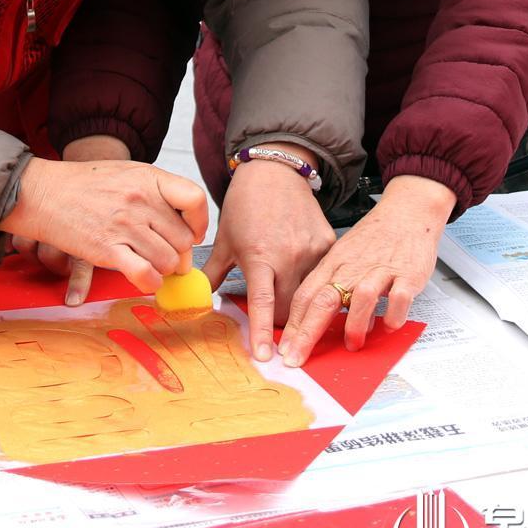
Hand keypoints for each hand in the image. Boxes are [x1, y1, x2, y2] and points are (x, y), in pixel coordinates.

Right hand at [2, 151, 207, 294]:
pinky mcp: (107, 250)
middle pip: (183, 239)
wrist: (44, 192)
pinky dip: (150, 283)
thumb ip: (159, 194)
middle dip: (179, 254)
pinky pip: (145, 275)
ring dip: (163, 269)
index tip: (192, 233)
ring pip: (167, 261)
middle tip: (167, 257)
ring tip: (150, 264)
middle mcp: (140, 200)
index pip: (195, 200)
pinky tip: (144, 279)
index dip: (199, 223)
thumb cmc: (87, 184)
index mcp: (149, 178)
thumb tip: (186, 229)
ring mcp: (124, 225)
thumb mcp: (128, 173)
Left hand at [204, 148, 334, 362]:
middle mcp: (289, 256)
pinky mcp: (328, 244)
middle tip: (269, 322)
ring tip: (284, 295)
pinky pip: (322, 276)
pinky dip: (311, 282)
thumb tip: (199, 301)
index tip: (265, 357)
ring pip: (309, 296)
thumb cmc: (246, 204)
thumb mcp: (225, 240)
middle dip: (279, 323)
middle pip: (289, 310)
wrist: (275, 171)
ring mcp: (312, 250)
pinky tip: (299, 271)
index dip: (262, 332)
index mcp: (260, 256)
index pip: (261, 303)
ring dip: (296, 304)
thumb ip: (214, 274)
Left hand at [277, 175, 455, 365]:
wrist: (407, 211)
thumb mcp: (342, 255)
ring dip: (354, 324)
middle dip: (307, 332)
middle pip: (324, 299)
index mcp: (333, 264)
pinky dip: (393, 314)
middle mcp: (352, 268)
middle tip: (297, 358)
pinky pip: (399, 296)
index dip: (292, 324)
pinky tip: (389, 326)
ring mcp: (380, 271)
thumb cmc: (374, 238)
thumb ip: (328, 284)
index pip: (305, 295)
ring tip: (352, 344)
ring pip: (360, 297)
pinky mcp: (407, 274)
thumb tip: (310, 319)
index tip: (284, 348)